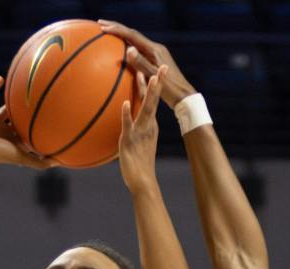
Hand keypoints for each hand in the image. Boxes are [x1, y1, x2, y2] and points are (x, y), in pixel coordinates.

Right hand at [0, 78, 47, 168]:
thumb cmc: (0, 154)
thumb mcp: (24, 158)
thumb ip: (41, 162)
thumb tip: (61, 163)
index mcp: (11, 139)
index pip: (24, 132)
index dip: (33, 127)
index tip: (47, 120)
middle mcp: (2, 129)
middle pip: (15, 119)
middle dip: (24, 113)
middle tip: (37, 102)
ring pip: (3, 107)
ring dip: (10, 99)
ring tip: (21, 87)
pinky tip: (1, 78)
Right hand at [103, 21, 196, 105]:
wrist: (183, 95)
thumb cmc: (169, 89)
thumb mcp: (154, 77)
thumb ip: (141, 63)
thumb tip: (128, 49)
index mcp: (154, 50)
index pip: (132, 35)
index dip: (117, 30)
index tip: (103, 27)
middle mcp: (154, 48)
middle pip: (132, 34)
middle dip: (116, 28)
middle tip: (100, 24)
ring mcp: (155, 53)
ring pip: (135, 40)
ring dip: (121, 35)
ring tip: (107, 32)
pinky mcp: (154, 59)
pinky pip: (138, 49)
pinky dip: (127, 45)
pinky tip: (120, 49)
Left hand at [116, 68, 161, 190]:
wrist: (142, 181)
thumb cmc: (139, 164)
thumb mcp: (138, 143)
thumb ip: (135, 130)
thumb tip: (130, 125)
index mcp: (150, 125)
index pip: (153, 101)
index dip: (154, 86)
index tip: (157, 69)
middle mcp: (148, 126)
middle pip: (153, 100)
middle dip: (158, 82)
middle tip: (163, 66)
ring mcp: (140, 132)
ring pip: (145, 108)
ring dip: (147, 92)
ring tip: (150, 77)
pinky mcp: (129, 140)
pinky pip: (128, 125)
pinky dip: (127, 114)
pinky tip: (126, 103)